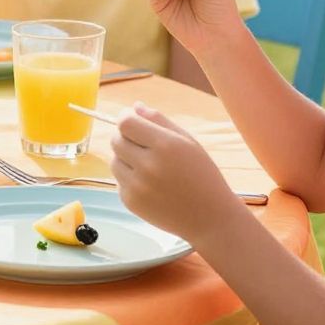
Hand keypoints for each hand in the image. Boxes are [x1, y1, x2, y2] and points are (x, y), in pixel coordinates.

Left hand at [109, 103, 242, 243]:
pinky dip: (129, 179)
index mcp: (165, 146)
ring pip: (114, 160)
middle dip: (125, 137)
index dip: (126, 118)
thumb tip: (134, 106)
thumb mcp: (188, 142)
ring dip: (125, 158)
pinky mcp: (130, 202)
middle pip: (116, 140)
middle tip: (143, 144)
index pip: (125, 123)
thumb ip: (159, 120)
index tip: (132, 119)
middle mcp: (148, 165)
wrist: (210, 218)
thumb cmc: (202, 175)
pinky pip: (119, 180)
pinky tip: (150, 184)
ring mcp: (137, 186)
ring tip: (149, 166)